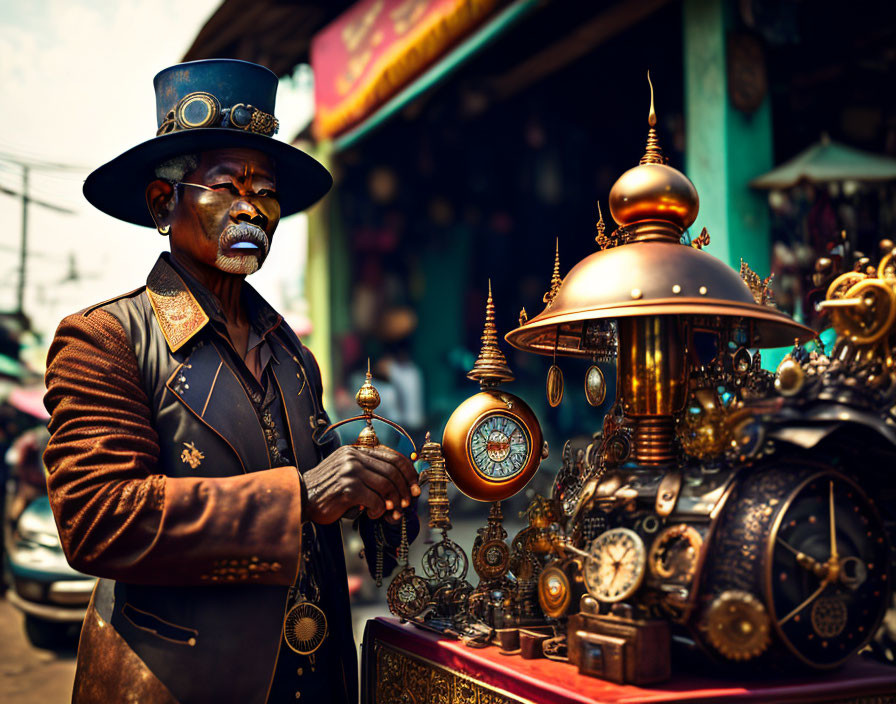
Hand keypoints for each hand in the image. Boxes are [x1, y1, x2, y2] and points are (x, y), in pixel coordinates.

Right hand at [302, 445, 419, 523]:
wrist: (300, 499)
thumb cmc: (327, 491)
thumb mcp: (348, 475)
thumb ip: (369, 473)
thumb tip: (402, 486)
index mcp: (356, 451)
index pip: (392, 456)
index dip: (408, 472)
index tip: (415, 486)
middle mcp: (354, 457)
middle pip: (393, 471)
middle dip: (404, 489)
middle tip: (407, 504)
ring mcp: (350, 471)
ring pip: (386, 485)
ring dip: (393, 502)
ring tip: (391, 512)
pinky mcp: (348, 488)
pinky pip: (375, 500)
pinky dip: (379, 510)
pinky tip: (373, 514)